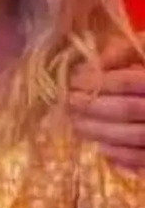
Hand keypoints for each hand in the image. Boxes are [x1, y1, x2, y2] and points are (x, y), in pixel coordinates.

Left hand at [69, 53, 144, 169]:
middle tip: (70, 104)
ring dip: (102, 133)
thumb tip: (93, 64)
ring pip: (137, 137)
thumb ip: (123, 50)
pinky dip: (124, 156)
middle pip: (129, 110)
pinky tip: (103, 148)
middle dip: (93, 108)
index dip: (98, 82)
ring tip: (78, 126)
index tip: (73, 81)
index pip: (129, 82)